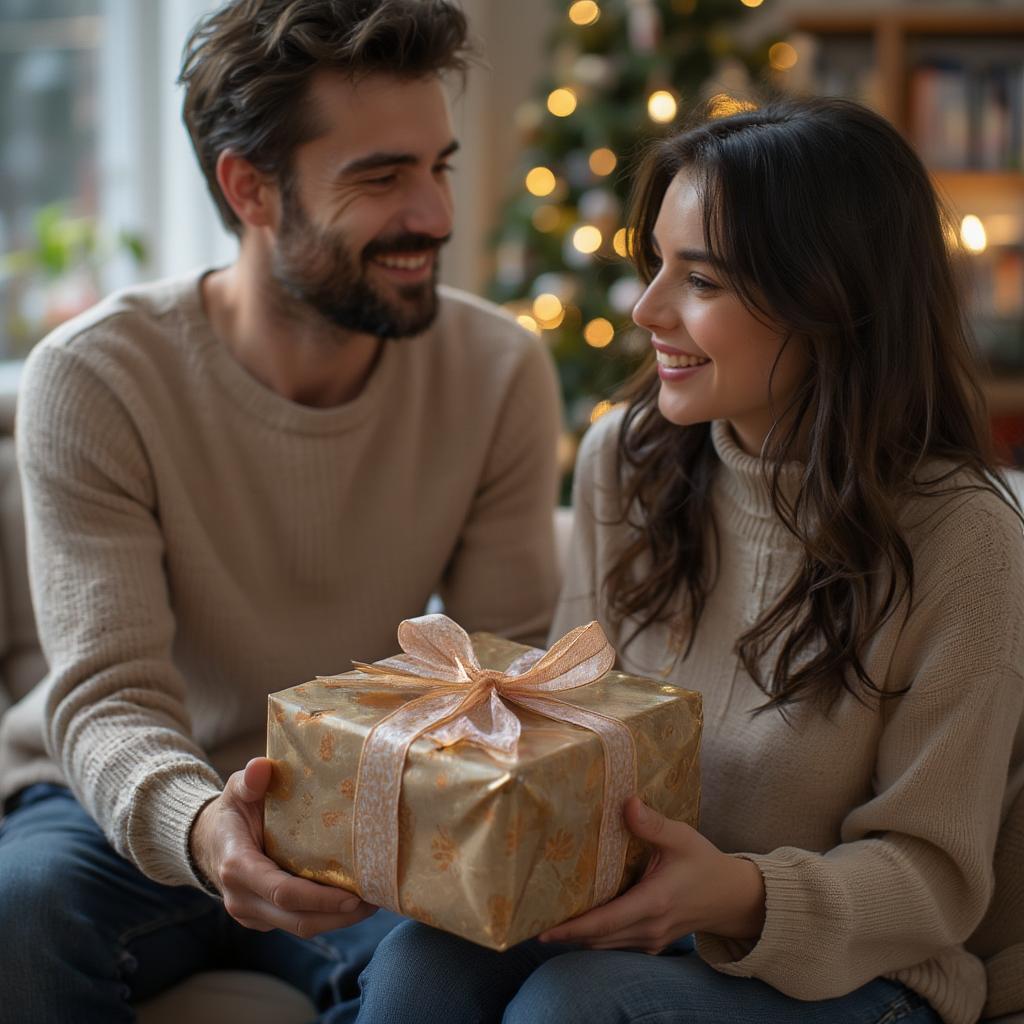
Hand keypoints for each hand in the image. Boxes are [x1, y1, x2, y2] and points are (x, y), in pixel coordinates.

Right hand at [190, 756, 377, 936]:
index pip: (281, 892)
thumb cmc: (232, 811)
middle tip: (376, 899)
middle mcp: (242, 898)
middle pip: (297, 920)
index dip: (318, 898)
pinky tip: (352, 900)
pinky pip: (296, 923)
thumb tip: (262, 766)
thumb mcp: (236, 790)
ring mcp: (252, 914)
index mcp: (237, 867)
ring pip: (299, 927)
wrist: (209, 840)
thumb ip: (250, 780)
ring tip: (372, 902)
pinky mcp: (263, 919)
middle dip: (338, 915)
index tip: (352, 896)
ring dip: (338, 920)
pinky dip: (324, 916)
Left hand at [538, 795, 764, 952]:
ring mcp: (651, 940)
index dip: (573, 928)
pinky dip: (596, 936)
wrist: (733, 898)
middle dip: (567, 933)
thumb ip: (653, 824)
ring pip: (606, 945)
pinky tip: (579, 921)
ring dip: (579, 936)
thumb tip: (626, 803)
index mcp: (653, 903)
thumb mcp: (682, 838)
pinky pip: (617, 945)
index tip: (544, 931)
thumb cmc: (705, 864)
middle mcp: (650, 928)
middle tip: (532, 922)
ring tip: (548, 922)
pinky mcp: (652, 943)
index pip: (606, 921)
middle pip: (599, 938)